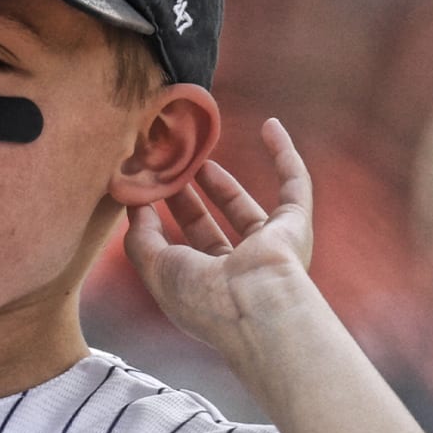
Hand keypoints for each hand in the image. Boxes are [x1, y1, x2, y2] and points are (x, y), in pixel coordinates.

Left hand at [123, 118, 314, 365]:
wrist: (255, 306)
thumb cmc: (204, 297)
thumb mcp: (156, 268)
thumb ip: (141, 237)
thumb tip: (137, 205)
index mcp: (208, 285)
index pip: (184, 246)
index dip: (167, 216)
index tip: (147, 188)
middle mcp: (240, 268)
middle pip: (211, 225)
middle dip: (189, 197)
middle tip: (166, 169)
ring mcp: (270, 247)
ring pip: (245, 205)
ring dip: (222, 181)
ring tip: (196, 153)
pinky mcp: (295, 225)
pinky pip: (295, 182)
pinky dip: (285, 153)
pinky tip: (271, 125)